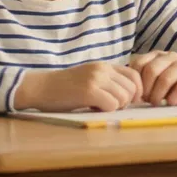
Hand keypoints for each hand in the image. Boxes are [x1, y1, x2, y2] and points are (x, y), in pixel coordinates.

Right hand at [13, 61, 140, 112]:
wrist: (40, 87)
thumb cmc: (64, 88)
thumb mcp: (89, 78)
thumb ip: (108, 82)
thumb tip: (131, 97)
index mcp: (104, 66)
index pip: (134, 76)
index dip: (136, 91)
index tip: (128, 102)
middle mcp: (102, 70)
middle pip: (132, 88)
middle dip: (126, 102)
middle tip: (110, 107)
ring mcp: (96, 79)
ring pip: (123, 98)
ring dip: (115, 107)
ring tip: (99, 107)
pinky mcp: (89, 91)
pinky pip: (112, 105)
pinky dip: (106, 111)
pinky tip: (93, 109)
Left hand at [130, 51, 176, 105]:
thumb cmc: (175, 85)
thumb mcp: (156, 81)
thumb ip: (142, 82)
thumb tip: (127, 93)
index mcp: (157, 56)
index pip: (138, 63)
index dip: (135, 81)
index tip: (136, 96)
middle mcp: (170, 57)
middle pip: (151, 70)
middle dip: (146, 89)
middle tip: (146, 101)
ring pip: (166, 78)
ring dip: (158, 95)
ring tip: (157, 104)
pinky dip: (174, 97)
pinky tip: (171, 102)